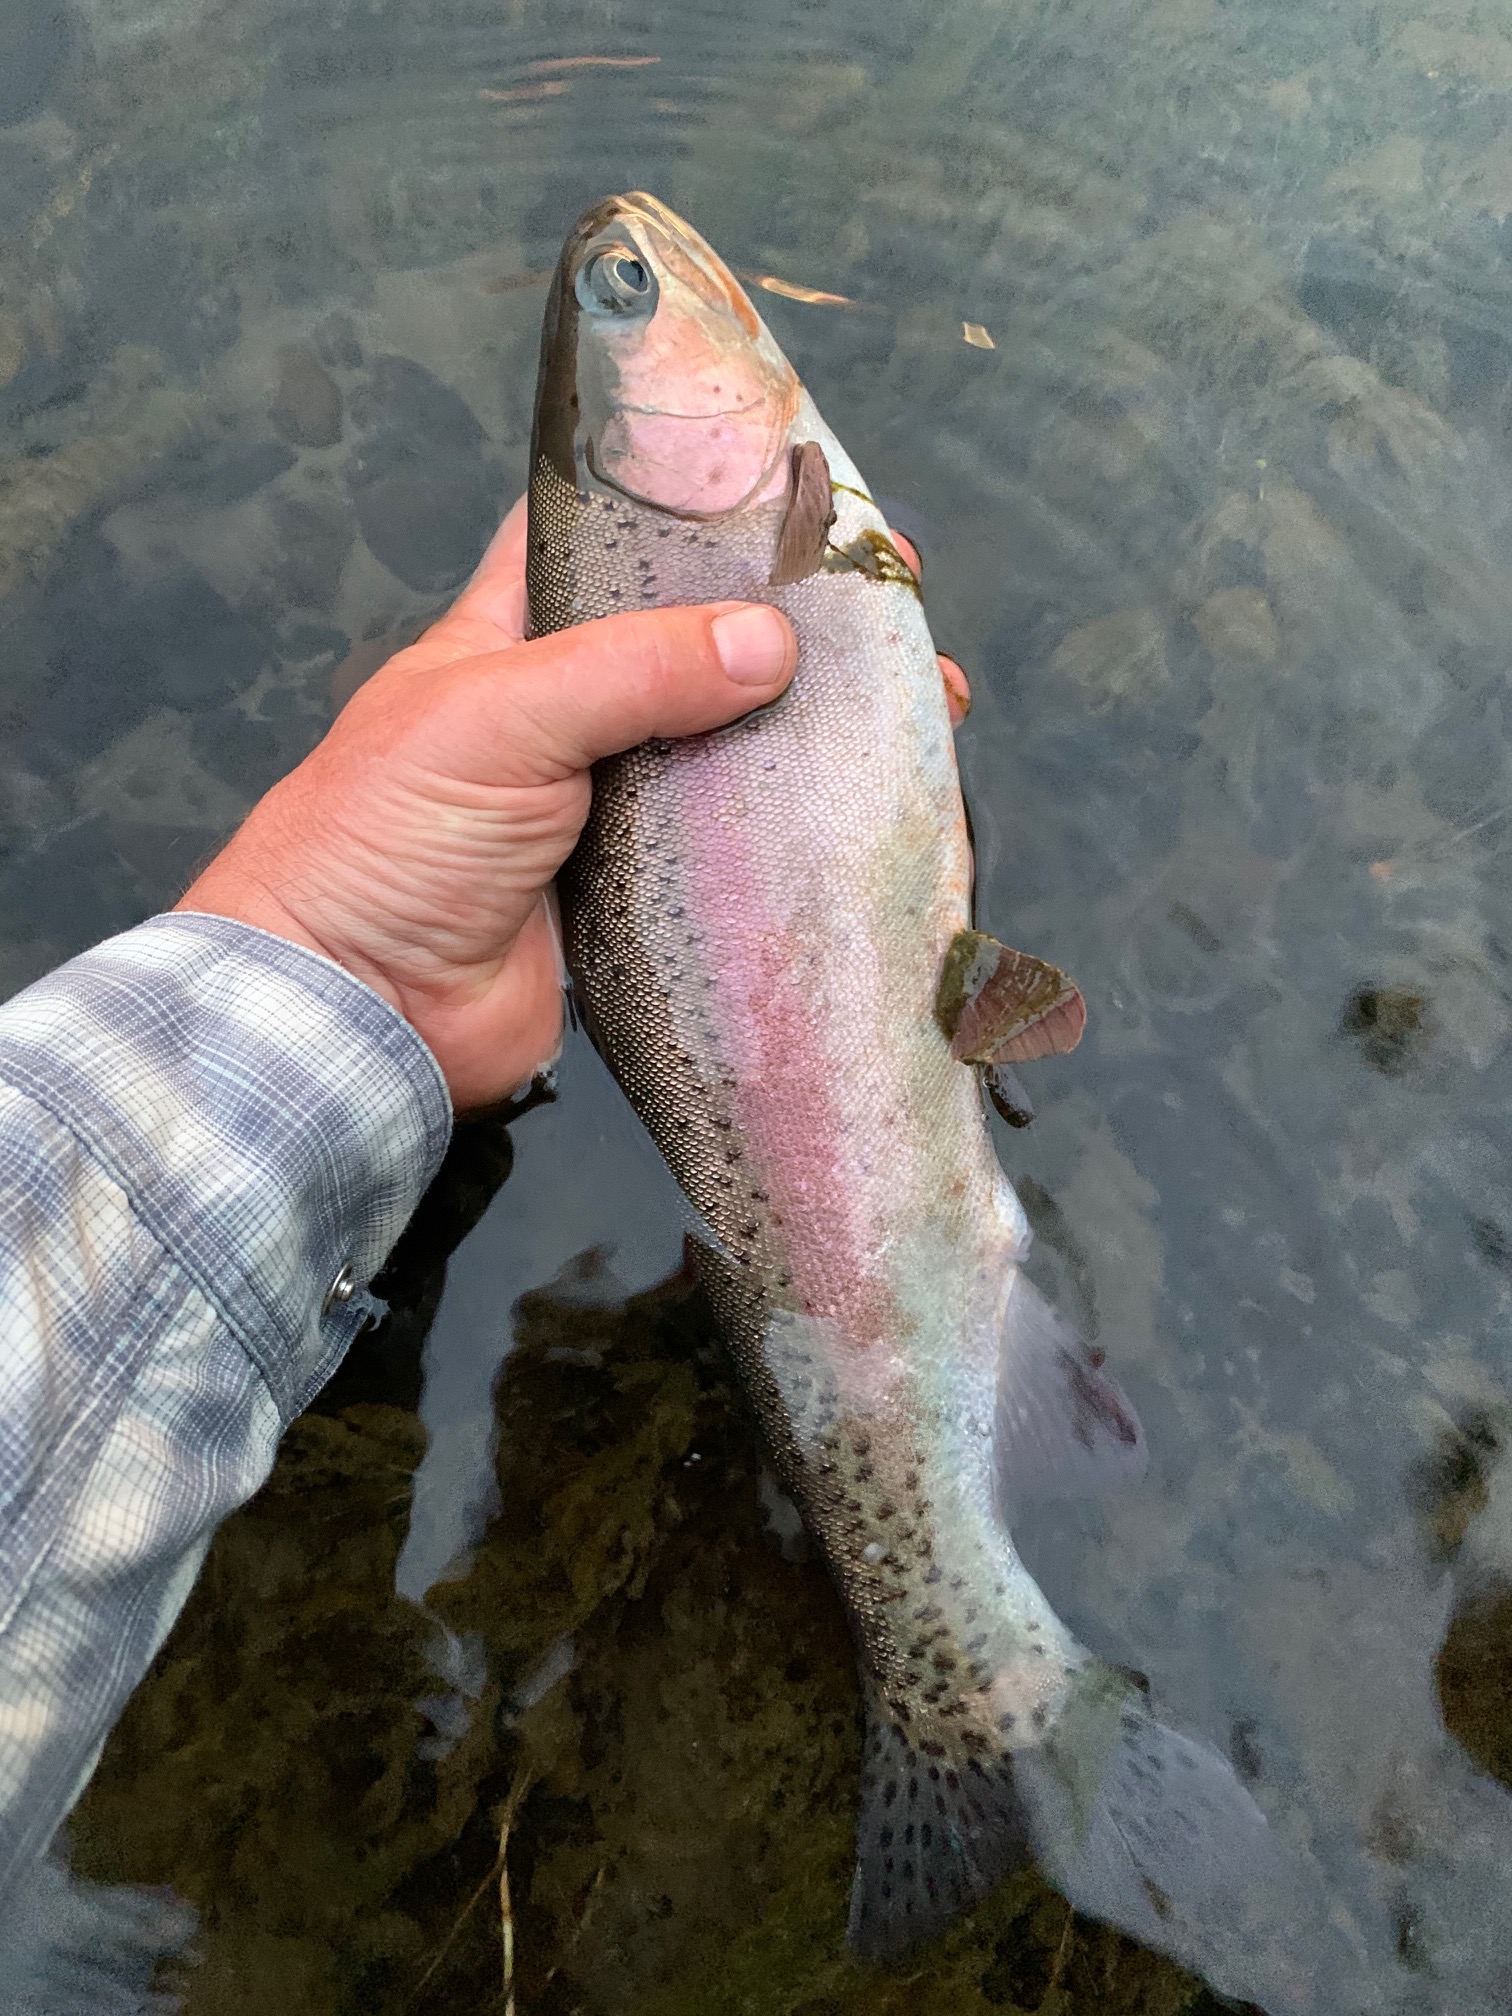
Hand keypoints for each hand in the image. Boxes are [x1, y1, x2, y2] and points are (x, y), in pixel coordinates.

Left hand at [178, 501, 967, 1110]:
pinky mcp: (647, 893)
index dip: (691, 510)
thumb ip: (634, 669)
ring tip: (919, 701)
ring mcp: (613, 806)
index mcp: (514, 638)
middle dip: (790, 622)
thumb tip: (769, 642)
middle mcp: (572, 713)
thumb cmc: (386, 839)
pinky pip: (735, 849)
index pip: (604, 540)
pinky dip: (797, 829)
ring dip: (814, 727)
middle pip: (696, 645)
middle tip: (890, 605)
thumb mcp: (500, 716)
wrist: (363, 1013)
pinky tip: (874, 803)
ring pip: (731, 748)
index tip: (793, 493)